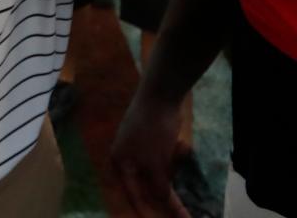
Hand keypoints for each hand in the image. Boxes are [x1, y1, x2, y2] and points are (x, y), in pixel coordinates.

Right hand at [111, 90, 189, 217]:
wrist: (160, 96)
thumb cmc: (152, 130)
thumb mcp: (156, 162)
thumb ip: (158, 185)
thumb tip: (163, 201)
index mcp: (121, 163)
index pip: (134, 195)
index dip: (147, 212)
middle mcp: (128, 158)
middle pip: (147, 186)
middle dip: (165, 196)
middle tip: (182, 212)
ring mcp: (140, 149)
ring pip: (158, 173)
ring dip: (170, 173)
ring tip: (178, 157)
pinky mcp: (153, 143)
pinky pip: (164, 161)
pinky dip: (173, 161)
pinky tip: (180, 148)